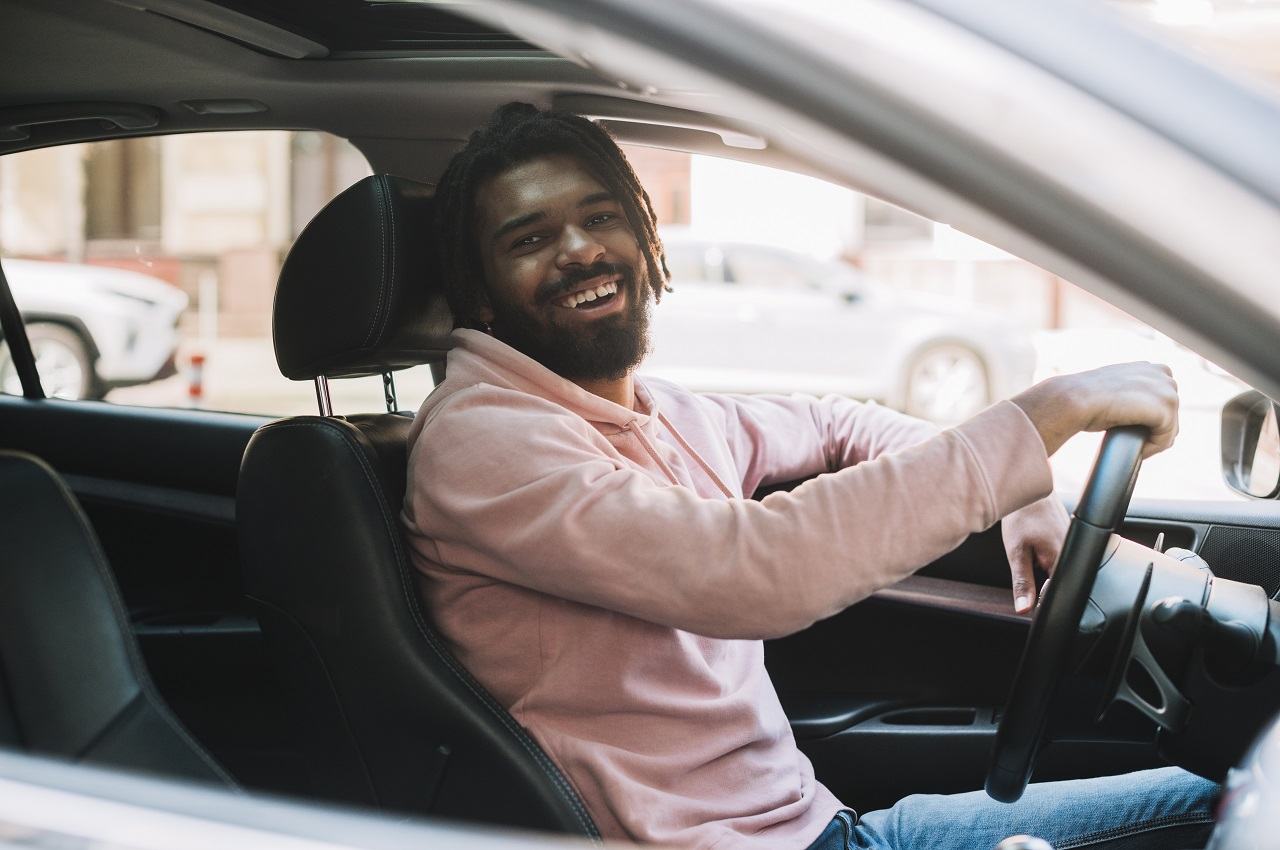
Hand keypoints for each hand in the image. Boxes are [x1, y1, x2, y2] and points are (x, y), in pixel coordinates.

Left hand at [1001, 495, 1068, 612]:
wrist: (1030, 487)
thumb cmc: (1022, 516)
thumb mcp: (1016, 552)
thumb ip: (1022, 582)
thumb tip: (1025, 608)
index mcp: (1062, 560)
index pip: (1056, 592)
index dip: (1041, 598)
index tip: (1029, 593)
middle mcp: (1073, 552)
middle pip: (1058, 579)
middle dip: (1041, 578)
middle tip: (1027, 559)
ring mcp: (1073, 541)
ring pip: (1057, 565)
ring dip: (1042, 563)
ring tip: (1032, 545)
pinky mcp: (1069, 534)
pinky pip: (1058, 552)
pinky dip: (1045, 552)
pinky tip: (1036, 540)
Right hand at [1012, 362, 1178, 458]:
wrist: (1075, 398)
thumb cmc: (1083, 397)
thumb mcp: (1112, 389)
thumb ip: (1127, 393)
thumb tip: (1130, 410)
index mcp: (1149, 367)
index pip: (1164, 399)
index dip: (1152, 419)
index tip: (1136, 431)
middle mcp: (1161, 373)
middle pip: (1171, 414)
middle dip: (1157, 431)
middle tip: (1137, 443)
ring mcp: (1166, 389)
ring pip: (1170, 428)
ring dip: (1155, 441)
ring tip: (1136, 447)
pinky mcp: (1165, 407)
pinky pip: (1166, 438)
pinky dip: (1153, 448)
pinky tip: (1138, 450)